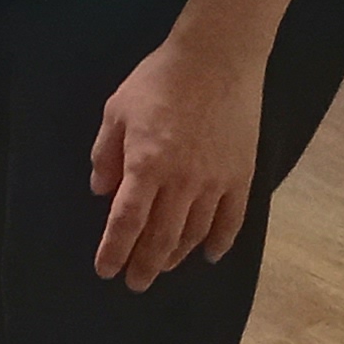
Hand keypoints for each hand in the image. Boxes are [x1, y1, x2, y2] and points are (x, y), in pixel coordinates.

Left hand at [91, 38, 264, 290]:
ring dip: (175, 256)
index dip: (114, 249)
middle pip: (161, 237)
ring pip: (194, 233)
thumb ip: (106, 154)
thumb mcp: (117, 111)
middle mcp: (182, 182)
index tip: (105, 271)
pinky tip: (207, 255)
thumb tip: (101, 191)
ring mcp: (216, 182)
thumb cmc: (158, 82)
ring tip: (162, 268)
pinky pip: (231, 221)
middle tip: (134, 282)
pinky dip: (219, 242)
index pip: (126, 221)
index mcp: (146, 165)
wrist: (216, 61)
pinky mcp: (242, 177)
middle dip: (144, 264)